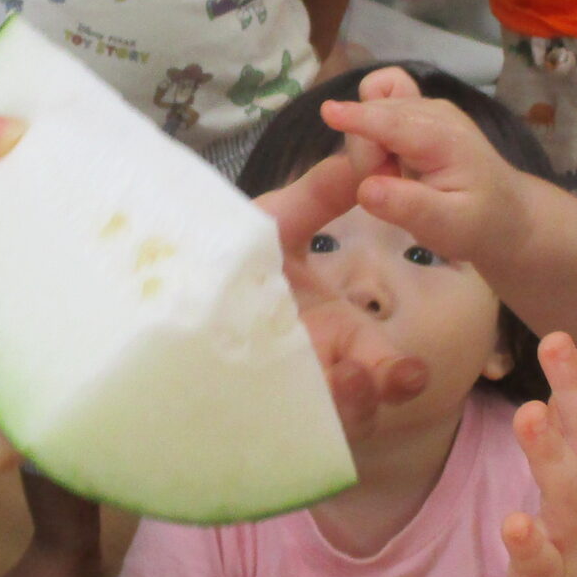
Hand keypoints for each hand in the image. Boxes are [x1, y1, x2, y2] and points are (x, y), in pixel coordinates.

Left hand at [254, 148, 429, 439]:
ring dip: (347, 405)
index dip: (401, 374)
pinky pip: (277, 421)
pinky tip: (298, 390)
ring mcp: (282, 388)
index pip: (380, 364)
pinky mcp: (247, 401)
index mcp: (334, 332)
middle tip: (400, 378)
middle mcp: (315, 367)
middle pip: (363, 402)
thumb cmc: (226, 255)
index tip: (413, 370)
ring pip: (324, 418)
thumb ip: (318, 196)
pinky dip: (290, 412)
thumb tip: (359, 156)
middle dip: (384, 396)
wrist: (163, 284)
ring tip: (353, 379)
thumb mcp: (276, 222)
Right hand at [317, 68, 522, 268]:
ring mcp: (423, 106)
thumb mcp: (448, 227)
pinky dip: (370, 123)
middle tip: (395, 194)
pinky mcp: (415, 110)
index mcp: (442, 137)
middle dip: (367, 160)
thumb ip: (409, 208)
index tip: (327, 113)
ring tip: (397, 179)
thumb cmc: (478, 223)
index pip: (392, 123)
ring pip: (370, 110)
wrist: (506, 212)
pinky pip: (379, 98)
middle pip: (373, 118)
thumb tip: (367, 189)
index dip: (358, 118)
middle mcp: (431, 110)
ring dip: (369, 148)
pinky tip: (386, 153)